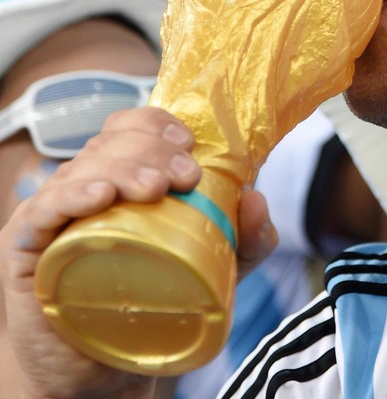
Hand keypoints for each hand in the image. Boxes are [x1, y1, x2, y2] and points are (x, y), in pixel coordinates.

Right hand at [0, 107, 276, 398]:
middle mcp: (88, 183)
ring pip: (84, 168)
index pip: (132, 127)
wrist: (100, 363)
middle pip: (113, 143)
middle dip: (152, 150)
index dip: (158, 125)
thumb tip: (256, 199)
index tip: (188, 144)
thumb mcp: (217, 266)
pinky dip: (72, 195)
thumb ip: (245, 238)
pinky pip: (43, 208)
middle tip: (184, 177)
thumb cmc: (154, 300)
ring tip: (154, 188)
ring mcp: (57, 212)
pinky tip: (99, 196)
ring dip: (122, 168)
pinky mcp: (29, 245)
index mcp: (125, 174)